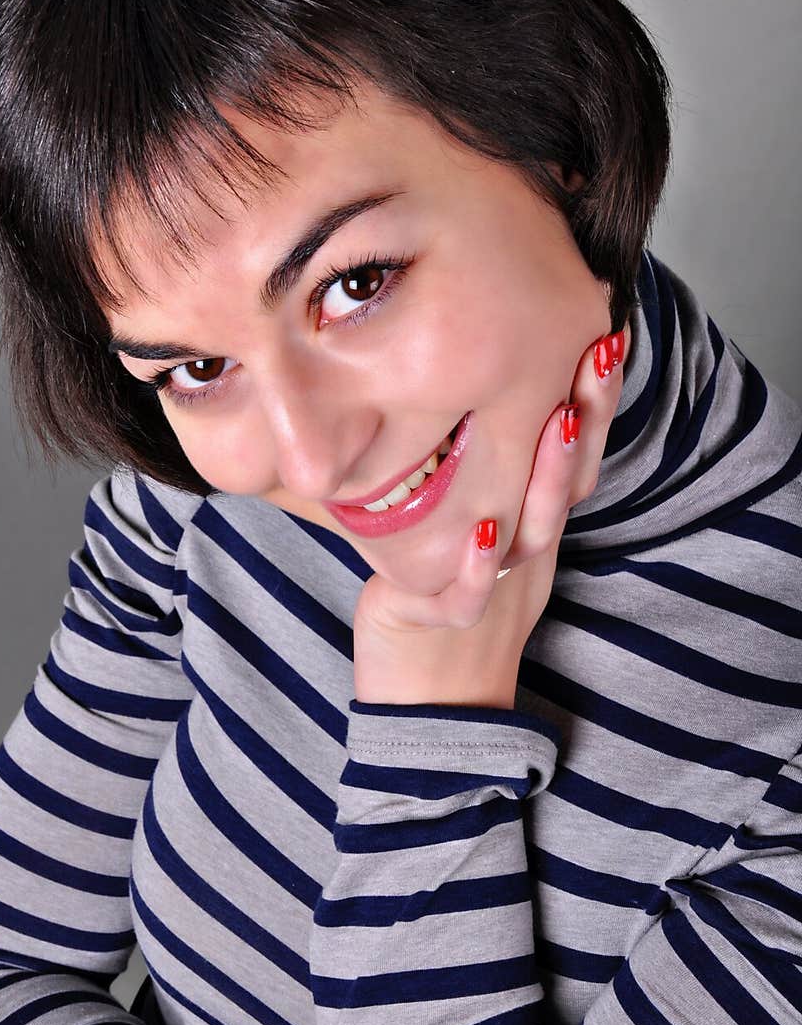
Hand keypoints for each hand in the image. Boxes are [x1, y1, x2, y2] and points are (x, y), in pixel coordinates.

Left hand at [352, 326, 627, 707]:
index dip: (592, 398)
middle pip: (569, 478)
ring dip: (551, 474)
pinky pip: (470, 593)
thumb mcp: (452, 514)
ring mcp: (493, 583)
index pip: (571, 451)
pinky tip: (483, 530)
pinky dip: (478, 563)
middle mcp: (521, 546)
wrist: (422, 694)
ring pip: (535, 528)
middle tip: (599, 347)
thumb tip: (434, 380)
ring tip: (559, 418)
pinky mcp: (447, 618)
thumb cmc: (433, 590)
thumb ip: (459, 460)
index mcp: (526, 518)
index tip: (601, 330)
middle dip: (587, 413)